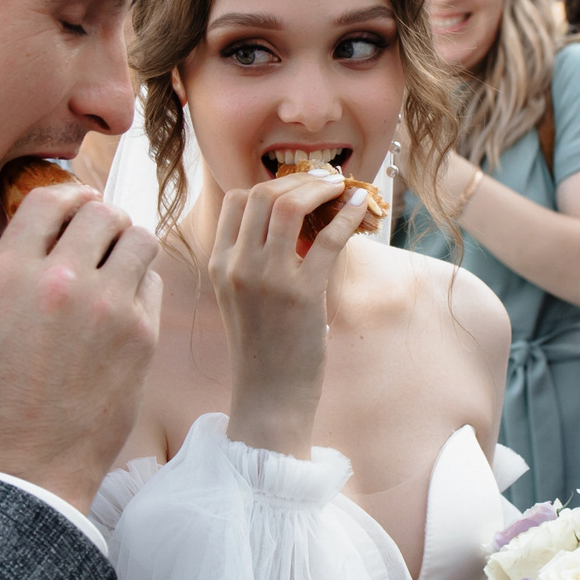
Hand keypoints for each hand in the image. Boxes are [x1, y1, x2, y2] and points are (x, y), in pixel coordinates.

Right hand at [0, 184, 163, 511]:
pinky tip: (128, 306)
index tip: (80, 202)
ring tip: (122, 265)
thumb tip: (57, 231)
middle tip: (106, 235)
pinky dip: (144, 285)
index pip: (49, 199)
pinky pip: (154, 281)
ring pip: (139, 238)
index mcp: (11, 272)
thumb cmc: (7, 395)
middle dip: (106, 218)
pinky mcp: (142, 331)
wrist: (34, 459)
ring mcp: (106, 303)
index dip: (70, 194)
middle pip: (101, 210)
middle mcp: (60, 277)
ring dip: (131, 245)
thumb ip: (23, 269)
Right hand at [208, 168, 366, 457]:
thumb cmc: (262, 350)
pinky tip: (360, 208)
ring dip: (321, 189)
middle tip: (325, 182)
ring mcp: (268, 279)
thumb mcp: (240, 299)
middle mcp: (238, 266)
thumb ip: (251, 261)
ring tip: (341, 189)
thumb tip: (289, 222)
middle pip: (263, 194)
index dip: (271, 186)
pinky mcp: (302, 295)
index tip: (297, 188)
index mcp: (219, 264)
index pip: (238, 200)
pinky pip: (327, 239)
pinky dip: (347, 216)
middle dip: (298, 180)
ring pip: (290, 206)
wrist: (269, 398)